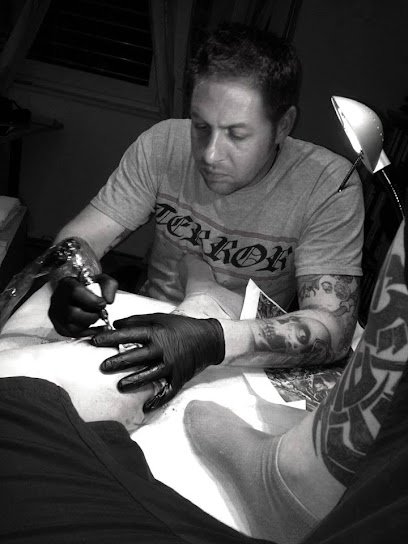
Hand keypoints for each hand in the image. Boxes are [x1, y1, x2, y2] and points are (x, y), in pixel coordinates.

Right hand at [48, 273, 117, 336]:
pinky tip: (95, 328)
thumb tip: (108, 300)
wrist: (78, 289)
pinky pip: (73, 335)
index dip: (92, 301)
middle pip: (72, 313)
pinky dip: (87, 333)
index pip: (76, 292)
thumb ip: (108, 285)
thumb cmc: (88, 284)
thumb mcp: (101, 279)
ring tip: (95, 317)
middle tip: (99, 313)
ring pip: (71, 327)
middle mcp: (58, 299)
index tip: (102, 304)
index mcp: (67, 284)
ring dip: (89, 325)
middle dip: (91, 316)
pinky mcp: (59, 326)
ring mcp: (56, 314)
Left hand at [93, 313, 224, 411]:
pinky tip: (146, 406)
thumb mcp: (161, 318)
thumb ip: (139, 320)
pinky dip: (157, 400)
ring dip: (133, 382)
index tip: (95, 341)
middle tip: (103, 366)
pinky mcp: (179, 378)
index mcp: (156, 333)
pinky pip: (167, 391)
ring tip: (120, 386)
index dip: (111, 338)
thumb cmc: (182, 327)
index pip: (129, 335)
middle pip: (136, 357)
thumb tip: (117, 324)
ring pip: (149, 375)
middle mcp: (163, 350)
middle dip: (117, 362)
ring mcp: (171, 365)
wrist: (210, 339)